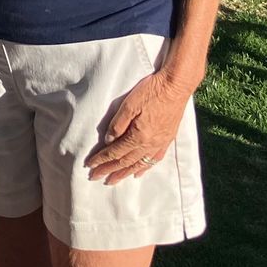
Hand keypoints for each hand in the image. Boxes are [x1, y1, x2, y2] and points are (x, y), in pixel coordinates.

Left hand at [84, 67, 193, 184]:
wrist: (177, 85)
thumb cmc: (152, 91)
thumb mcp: (129, 104)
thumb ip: (118, 124)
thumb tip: (108, 140)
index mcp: (138, 136)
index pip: (115, 152)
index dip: (101, 160)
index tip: (90, 166)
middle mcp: (149, 144)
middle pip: (125, 161)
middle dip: (108, 170)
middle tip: (95, 177)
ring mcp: (160, 143)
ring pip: (139, 164)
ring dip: (124, 173)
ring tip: (113, 180)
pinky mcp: (167, 139)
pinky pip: (154, 159)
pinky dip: (144, 168)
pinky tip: (137, 173)